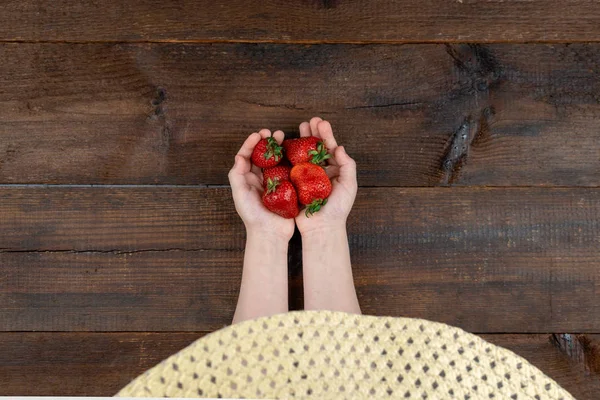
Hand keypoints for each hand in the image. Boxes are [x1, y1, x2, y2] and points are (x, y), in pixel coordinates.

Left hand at [228, 129, 294, 240]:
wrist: (270, 233)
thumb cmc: (252, 216)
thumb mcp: (239, 195)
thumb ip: (237, 175)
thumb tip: (240, 156)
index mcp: (248, 178)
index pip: (248, 156)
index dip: (252, 143)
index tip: (259, 134)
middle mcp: (261, 178)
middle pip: (263, 155)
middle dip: (267, 142)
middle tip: (274, 133)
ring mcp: (276, 182)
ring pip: (277, 160)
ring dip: (280, 147)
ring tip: (284, 137)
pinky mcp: (288, 187)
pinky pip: (289, 170)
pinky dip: (292, 159)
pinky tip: (295, 152)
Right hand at [295, 117, 357, 234]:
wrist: (321, 227)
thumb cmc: (338, 209)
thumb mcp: (349, 186)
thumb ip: (348, 166)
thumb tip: (339, 147)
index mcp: (334, 171)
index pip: (330, 149)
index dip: (326, 135)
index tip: (321, 123)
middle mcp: (320, 172)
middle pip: (316, 148)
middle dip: (313, 134)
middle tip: (309, 121)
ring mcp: (307, 177)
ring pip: (304, 155)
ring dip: (302, 141)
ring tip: (299, 128)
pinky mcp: (296, 184)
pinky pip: (292, 167)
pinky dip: (290, 155)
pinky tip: (287, 145)